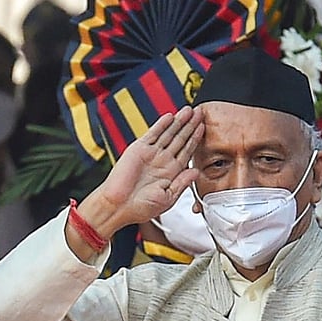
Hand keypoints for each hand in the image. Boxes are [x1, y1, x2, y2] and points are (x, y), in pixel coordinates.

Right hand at [66, 106, 203, 261]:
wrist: (118, 207)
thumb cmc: (140, 208)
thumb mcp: (168, 198)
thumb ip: (182, 183)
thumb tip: (196, 171)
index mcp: (170, 173)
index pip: (187, 151)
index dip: (195, 139)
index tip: (203, 128)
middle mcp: (161, 161)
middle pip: (180, 139)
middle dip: (190, 125)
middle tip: (200, 112)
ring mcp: (150, 154)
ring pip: (168, 134)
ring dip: (178, 122)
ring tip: (189, 110)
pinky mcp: (138, 149)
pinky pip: (152, 134)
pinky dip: (161, 125)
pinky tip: (170, 116)